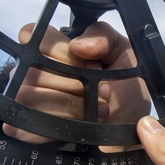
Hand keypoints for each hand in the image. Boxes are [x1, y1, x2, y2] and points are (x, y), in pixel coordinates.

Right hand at [3, 21, 150, 141]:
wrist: (133, 128)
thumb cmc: (127, 88)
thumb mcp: (123, 51)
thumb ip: (103, 35)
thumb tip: (78, 45)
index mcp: (54, 49)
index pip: (32, 36)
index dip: (62, 52)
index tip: (91, 65)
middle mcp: (37, 72)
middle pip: (33, 69)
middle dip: (75, 82)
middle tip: (103, 91)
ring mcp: (32, 100)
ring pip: (30, 95)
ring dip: (72, 104)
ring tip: (98, 107)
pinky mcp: (34, 128)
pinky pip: (32, 122)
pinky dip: (63, 122)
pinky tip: (84, 121)